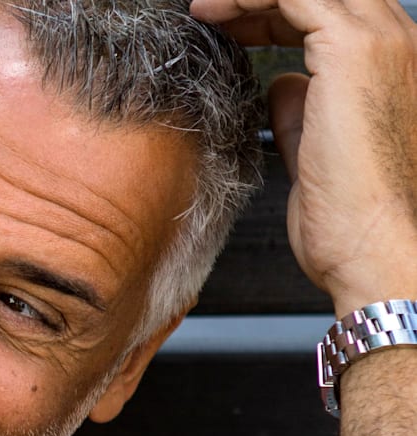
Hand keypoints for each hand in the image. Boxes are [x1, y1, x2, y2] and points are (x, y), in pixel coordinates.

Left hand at [190, 0, 416, 315]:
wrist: (372, 245)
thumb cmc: (349, 216)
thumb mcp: (315, 146)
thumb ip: (300, 109)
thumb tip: (280, 85)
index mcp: (393, 64)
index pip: (329, 12)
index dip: (273, 14)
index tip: (228, 28)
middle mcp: (397, 42)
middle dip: (260, 1)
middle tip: (209, 14)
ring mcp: (382, 41)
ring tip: (203, 11)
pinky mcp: (354, 49)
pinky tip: (211, 13)